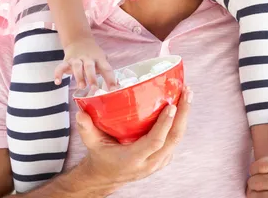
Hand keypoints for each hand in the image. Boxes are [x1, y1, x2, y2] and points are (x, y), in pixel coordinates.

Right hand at [54, 35, 116, 90]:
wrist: (79, 39)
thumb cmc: (93, 55)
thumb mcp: (101, 59)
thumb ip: (106, 71)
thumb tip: (116, 86)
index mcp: (99, 59)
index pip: (106, 68)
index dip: (110, 79)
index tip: (114, 90)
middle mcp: (88, 58)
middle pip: (90, 66)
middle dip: (92, 77)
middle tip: (94, 88)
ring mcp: (76, 59)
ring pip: (77, 66)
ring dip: (79, 76)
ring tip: (81, 86)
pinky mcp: (66, 61)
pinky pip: (61, 67)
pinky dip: (58, 74)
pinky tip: (58, 82)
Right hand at [78, 86, 192, 191]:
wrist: (106, 175)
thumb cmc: (99, 155)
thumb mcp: (91, 142)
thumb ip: (86, 128)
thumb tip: (80, 112)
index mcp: (133, 158)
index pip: (155, 142)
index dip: (164, 124)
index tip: (171, 106)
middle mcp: (149, 163)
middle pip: (172, 139)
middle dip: (182, 115)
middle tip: (187, 92)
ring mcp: (157, 163)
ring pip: (176, 140)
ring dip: (184, 117)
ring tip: (187, 94)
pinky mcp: (161, 159)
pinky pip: (174, 141)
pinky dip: (179, 123)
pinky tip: (181, 106)